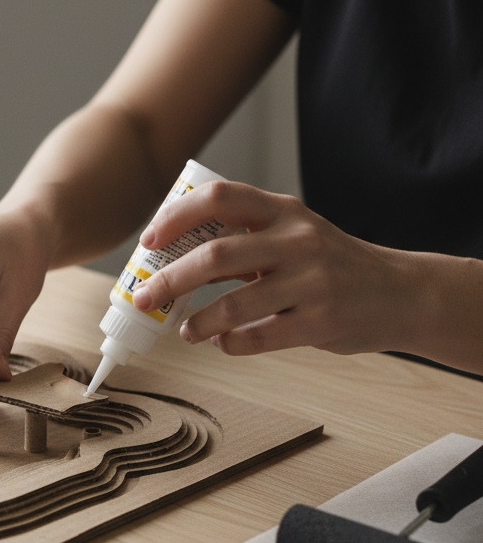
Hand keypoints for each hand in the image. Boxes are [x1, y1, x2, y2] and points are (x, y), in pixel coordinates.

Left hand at [131, 181, 413, 355]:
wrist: (399, 293)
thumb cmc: (329, 265)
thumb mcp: (291, 236)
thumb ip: (242, 242)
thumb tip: (171, 263)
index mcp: (283, 211)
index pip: (219, 197)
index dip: (176, 217)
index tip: (148, 242)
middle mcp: (296, 239)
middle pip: (214, 255)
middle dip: (169, 280)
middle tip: (144, 298)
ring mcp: (311, 282)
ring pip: (231, 305)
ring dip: (196, 322)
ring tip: (185, 331)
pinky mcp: (319, 322)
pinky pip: (256, 338)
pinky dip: (229, 344)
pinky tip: (223, 343)